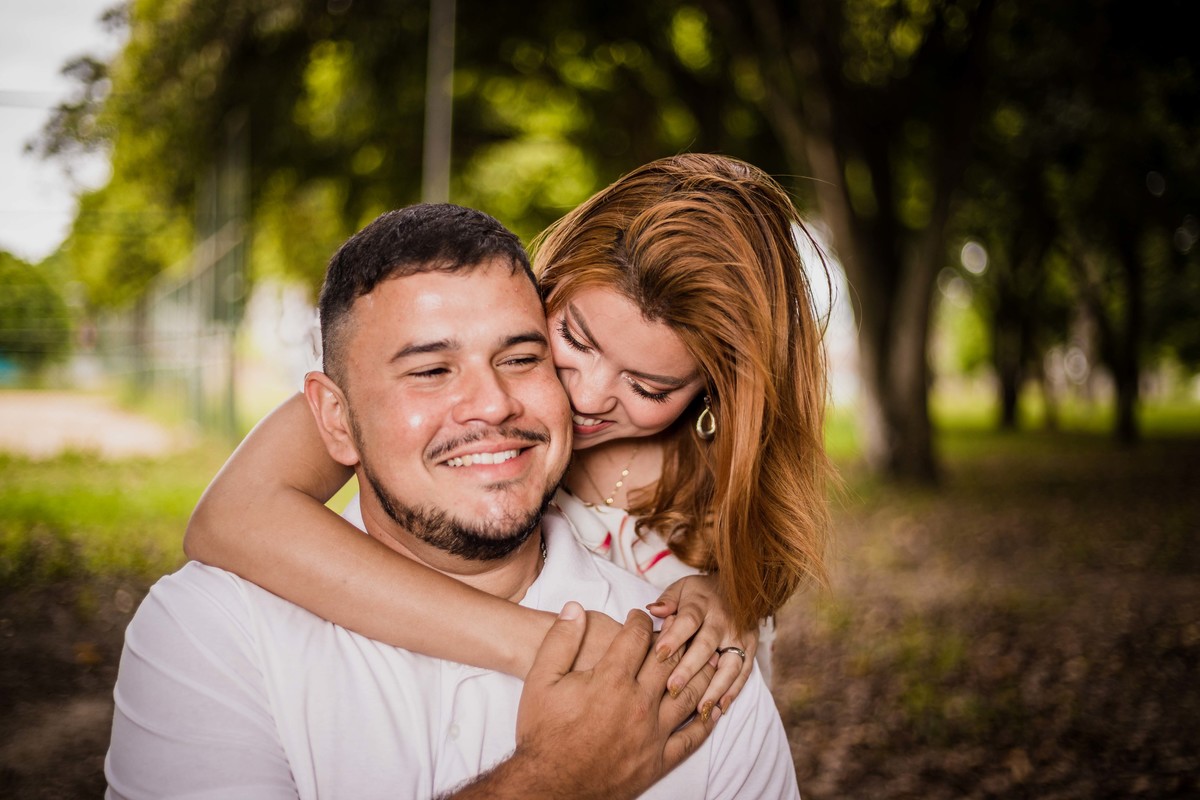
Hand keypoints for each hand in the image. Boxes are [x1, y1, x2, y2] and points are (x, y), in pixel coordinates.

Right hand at [513, 602, 716, 798]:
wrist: (550, 786)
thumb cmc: (543, 733)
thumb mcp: (541, 680)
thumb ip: (560, 640)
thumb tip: (574, 608)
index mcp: (612, 680)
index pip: (637, 637)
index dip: (640, 621)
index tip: (639, 617)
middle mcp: (639, 703)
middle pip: (669, 661)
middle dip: (676, 639)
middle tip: (679, 628)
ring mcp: (652, 733)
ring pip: (689, 694)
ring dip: (701, 672)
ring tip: (707, 658)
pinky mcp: (658, 760)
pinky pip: (691, 737)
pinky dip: (706, 721)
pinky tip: (713, 708)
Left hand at [646, 574, 757, 717]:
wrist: (739, 586)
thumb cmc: (700, 593)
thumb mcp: (682, 588)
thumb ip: (667, 600)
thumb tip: (652, 609)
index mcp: (702, 604)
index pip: (688, 620)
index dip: (674, 637)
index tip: (659, 654)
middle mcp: (723, 620)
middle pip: (707, 645)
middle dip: (690, 668)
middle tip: (673, 689)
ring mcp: (739, 636)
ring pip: (730, 664)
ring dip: (715, 688)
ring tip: (700, 708)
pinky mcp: (751, 648)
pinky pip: (744, 673)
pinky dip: (733, 692)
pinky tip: (719, 709)